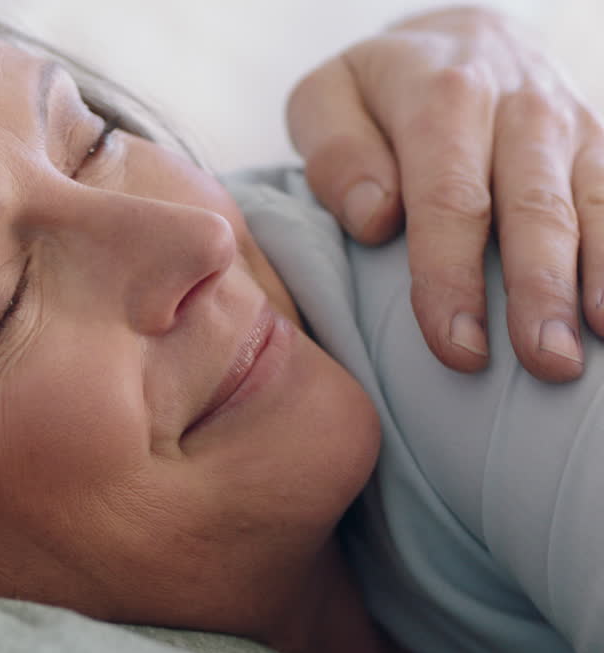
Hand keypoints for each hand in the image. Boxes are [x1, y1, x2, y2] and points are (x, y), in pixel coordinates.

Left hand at [288, 6, 603, 381]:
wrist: (458, 38)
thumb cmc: (376, 89)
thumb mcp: (327, 98)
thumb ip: (336, 154)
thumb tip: (376, 219)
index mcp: (443, 95)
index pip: (450, 197)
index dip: (453, 276)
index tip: (456, 345)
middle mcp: (520, 106)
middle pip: (534, 208)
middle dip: (539, 291)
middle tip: (543, 363)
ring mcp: (571, 125)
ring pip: (591, 206)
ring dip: (593, 282)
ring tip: (586, 352)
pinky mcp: (601, 144)